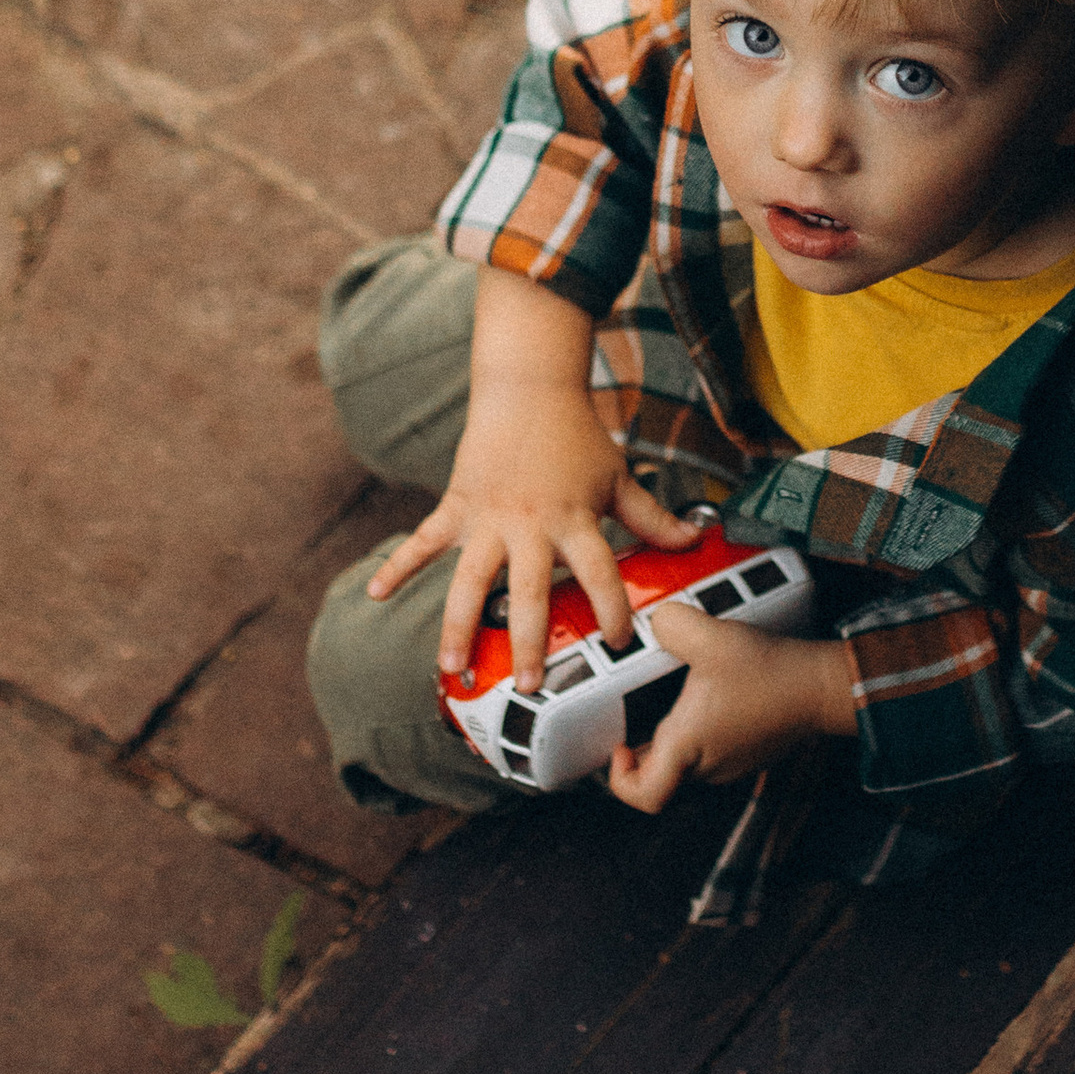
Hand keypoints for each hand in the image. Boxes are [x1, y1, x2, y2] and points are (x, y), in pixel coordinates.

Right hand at [363, 270, 702, 688]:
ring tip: (454, 669)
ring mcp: (488, 519)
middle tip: (530, 685)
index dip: (612, 608)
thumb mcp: (618, 478)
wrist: (528, 387)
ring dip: (459, 626)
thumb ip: (653, 517)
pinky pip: (423, 542)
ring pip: (469, 581)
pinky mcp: (457, 506)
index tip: (619, 642)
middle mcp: (530, 526)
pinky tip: (377, 595)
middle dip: (527, 641)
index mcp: (574, 520)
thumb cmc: (576, 436)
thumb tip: (696, 539)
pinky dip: (399, 566)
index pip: (600, 573)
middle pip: (528, 592)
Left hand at [606, 603, 856, 815]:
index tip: (619, 746)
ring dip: (672, 738)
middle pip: (659, 775)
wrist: (822, 686)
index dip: (620, 778)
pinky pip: (710, 751)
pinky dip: (700, 731)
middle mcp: (707, 764)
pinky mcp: (747, 753)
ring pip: (685, 762)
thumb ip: (671, 624)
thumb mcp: (711, 638)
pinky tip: (706, 697)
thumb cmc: (771, 673)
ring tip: (671, 698)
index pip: (643, 796)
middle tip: (635, 714)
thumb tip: (654, 622)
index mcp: (688, 747)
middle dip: (641, 748)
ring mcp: (730, 763)